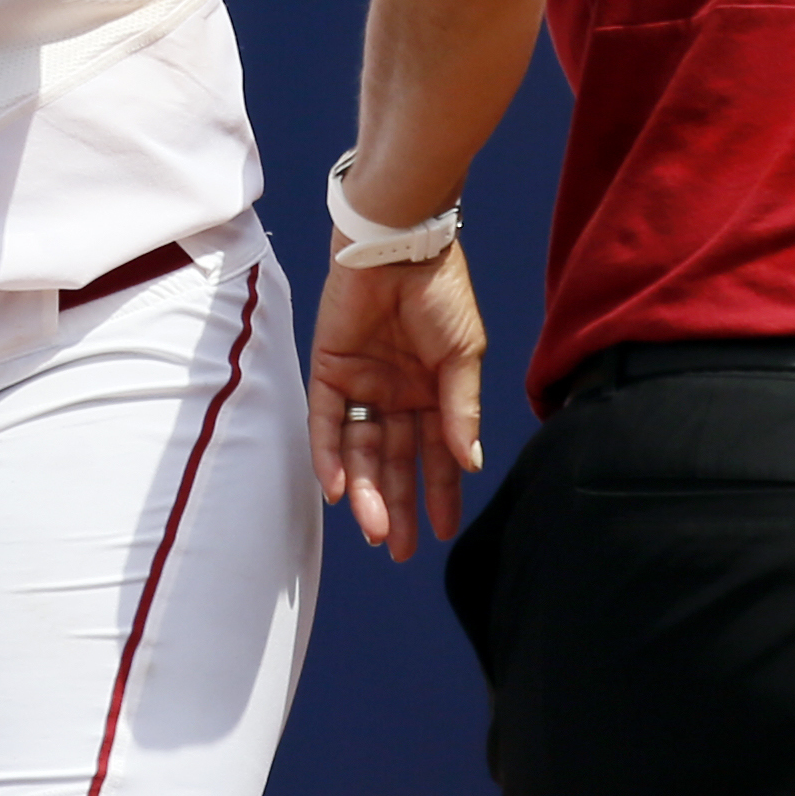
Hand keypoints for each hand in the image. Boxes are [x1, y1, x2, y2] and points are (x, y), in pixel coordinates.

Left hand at [308, 241, 486, 560]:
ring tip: (376, 531)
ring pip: (360, 450)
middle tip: (398, 550)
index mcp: (434, 393)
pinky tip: (339, 490)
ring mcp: (361, 383)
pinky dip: (330, 456)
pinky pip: (325, 421)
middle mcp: (396, 394)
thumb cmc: (441, 294)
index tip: (442, 533)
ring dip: (366, 490)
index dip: (440, 494)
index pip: (435, 456)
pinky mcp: (328, 367)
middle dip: (397, 505)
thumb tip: (469, 462)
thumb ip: (460, 409)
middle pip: (393, 461)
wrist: (399, 245)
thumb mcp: (463, 356)